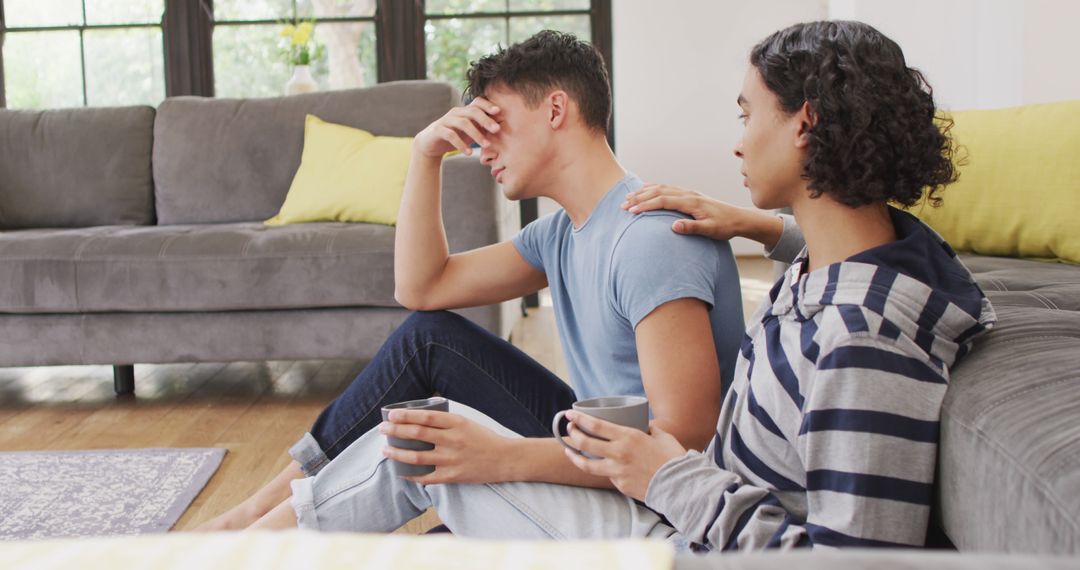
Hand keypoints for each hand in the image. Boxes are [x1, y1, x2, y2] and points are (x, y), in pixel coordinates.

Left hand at [379, 409, 512, 484]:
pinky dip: (411, 474)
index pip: (425, 417)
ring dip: (397, 452)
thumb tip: (418, 416)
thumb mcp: (466, 422)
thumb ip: (445, 421)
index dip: (406, 415)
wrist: (504, 459)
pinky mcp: (452, 476)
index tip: (391, 415)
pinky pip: (426, 477)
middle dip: (396, 430)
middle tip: (382, 429)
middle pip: (417, 434)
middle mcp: (453, 440)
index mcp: (457, 423)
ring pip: (417, 456)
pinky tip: (401, 470)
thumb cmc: (483, 439)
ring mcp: (451, 459)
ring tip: (385, 449)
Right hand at [413, 97, 500, 158]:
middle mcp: (455, 112)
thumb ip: (482, 128)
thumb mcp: (470, 132)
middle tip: (497, 130)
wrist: (430, 144)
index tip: (499, 112)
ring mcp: (446, 120)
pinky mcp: (438, 130)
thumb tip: (501, 128)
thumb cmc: (455, 137)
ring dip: (476, 134)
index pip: (477, 102)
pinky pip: (451, 135)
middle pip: (472, 111)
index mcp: (464, 111)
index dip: (488, 105)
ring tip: (486, 145)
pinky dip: (461, 144)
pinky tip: (469, 153)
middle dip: (486, 120)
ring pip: (463, 123)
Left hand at [562, 411, 686, 501]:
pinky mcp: (620, 485)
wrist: (680, 486)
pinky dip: (603, 469)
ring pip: (587, 464)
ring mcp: (618, 471)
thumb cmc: (673, 458)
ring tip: (569, 450)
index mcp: (629, 437)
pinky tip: (601, 465)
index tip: (570, 413)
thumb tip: (644, 424)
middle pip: (586, 443)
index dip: (579, 418)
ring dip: (574, 455)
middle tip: (569, 428)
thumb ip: (648, 428)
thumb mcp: (661, 435)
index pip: (596, 425)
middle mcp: (619, 453)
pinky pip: (607, 475)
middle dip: (573, 433)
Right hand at [621, 184, 782, 247]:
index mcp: (691, 202)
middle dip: (639, 197)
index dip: (645, 205)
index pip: (663, 201)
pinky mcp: (690, 195)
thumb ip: (692, 228)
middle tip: (622, 205)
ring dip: (644, 192)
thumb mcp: (710, 230)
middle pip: (659, 191)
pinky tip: (647, 191)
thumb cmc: (725, 227)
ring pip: (662, 188)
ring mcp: (689, 193)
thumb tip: (673, 226)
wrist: (739, 219)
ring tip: (628, 197)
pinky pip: (668, 188)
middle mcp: (688, 194)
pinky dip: (654, 188)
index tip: (631, 211)